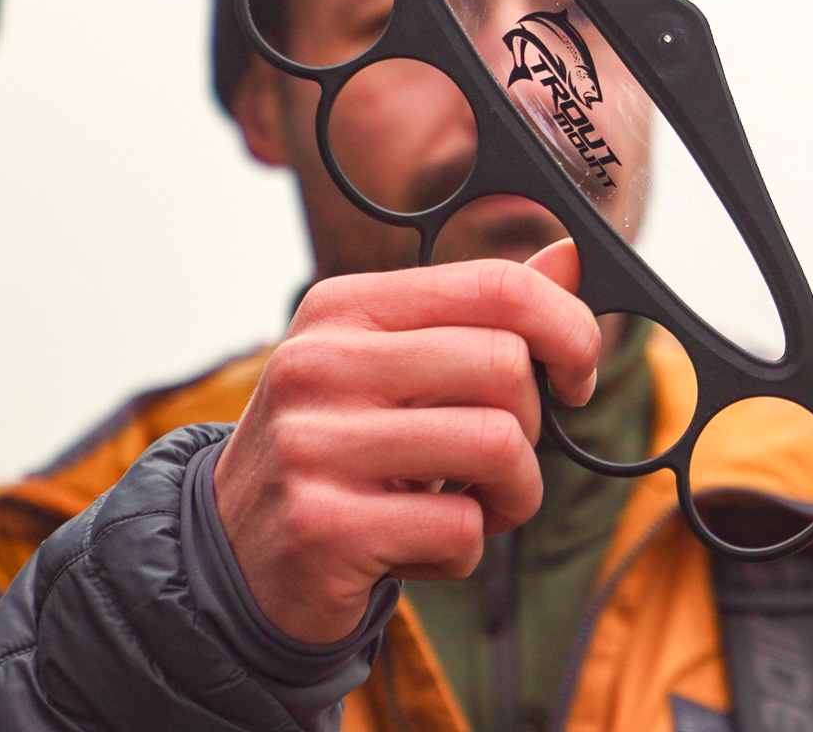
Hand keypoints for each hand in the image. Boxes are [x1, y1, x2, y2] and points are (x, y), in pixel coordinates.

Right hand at [214, 240, 598, 642]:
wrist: (237, 555)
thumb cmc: (344, 449)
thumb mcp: (399, 367)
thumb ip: (483, 315)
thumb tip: (572, 257)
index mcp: (345, 308)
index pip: (495, 285)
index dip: (568, 328)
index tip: (576, 374)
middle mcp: (320, 364)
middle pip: (506, 365)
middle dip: (532, 424)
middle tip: (500, 458)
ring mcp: (314, 444)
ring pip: (497, 445)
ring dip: (513, 494)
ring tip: (473, 505)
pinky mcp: (323, 527)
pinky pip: (460, 528)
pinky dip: (464, 550)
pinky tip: (418, 547)